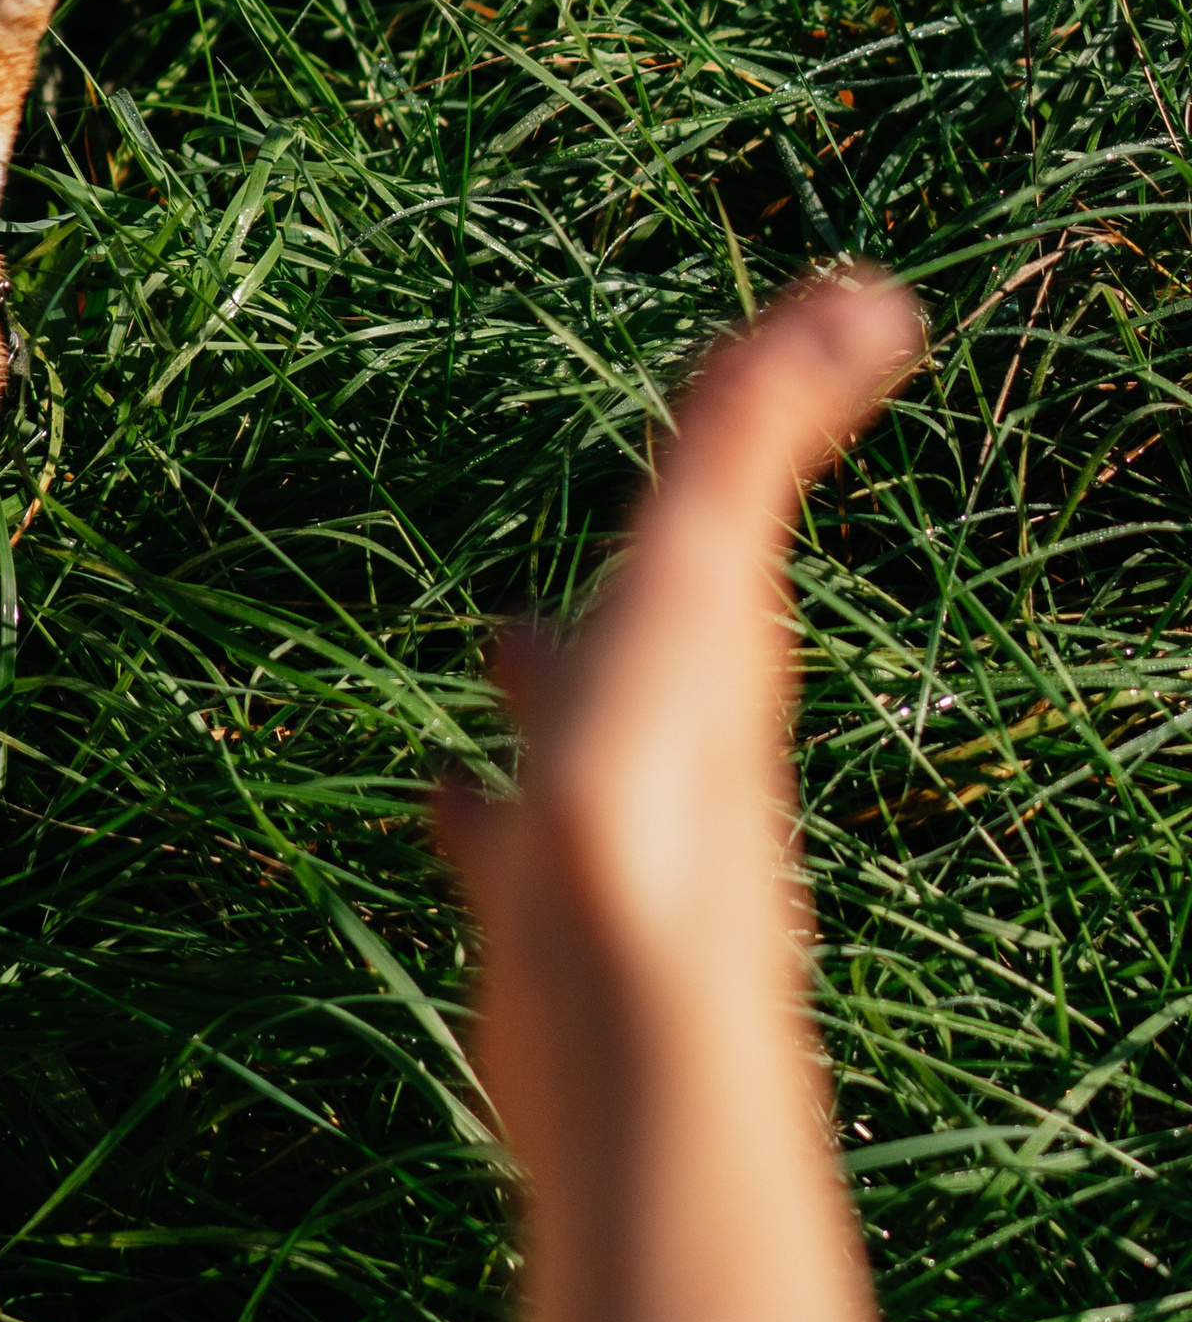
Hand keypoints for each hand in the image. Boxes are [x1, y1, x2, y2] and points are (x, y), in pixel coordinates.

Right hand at [438, 267, 924, 1321]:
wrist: (625, 1024)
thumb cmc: (659, 794)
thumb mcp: (703, 578)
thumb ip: (759, 437)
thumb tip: (877, 297)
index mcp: (714, 652)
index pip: (719, 530)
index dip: (729, 457)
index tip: (732, 407)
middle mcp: (674, 740)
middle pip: (648, 636)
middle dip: (624, 586)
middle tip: (598, 534)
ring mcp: (604, 834)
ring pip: (572, 733)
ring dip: (543, 688)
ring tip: (497, 650)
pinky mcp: (539, 927)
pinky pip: (504, 846)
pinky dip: (481, 809)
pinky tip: (444, 808)